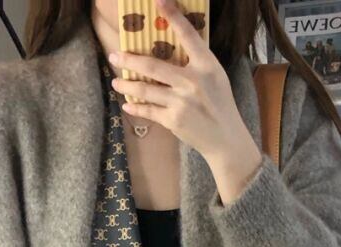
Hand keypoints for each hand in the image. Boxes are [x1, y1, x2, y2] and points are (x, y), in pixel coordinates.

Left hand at [107, 0, 262, 192]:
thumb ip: (196, 62)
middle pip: (153, 65)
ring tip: (116, 82)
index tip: (158, 0)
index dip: (173, 16)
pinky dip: (136, 108)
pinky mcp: (173, 120)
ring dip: (127, 85)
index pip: (188, 35)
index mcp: (206, 65)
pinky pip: (149, 111)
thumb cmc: (219, 103)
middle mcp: (192, 81)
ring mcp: (181, 102)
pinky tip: (126, 104)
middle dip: (130, 60)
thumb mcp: (215, 76)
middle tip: (115, 56)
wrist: (225, 138)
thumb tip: (171, 47)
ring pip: (146, 89)